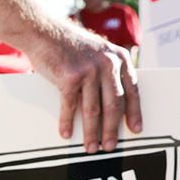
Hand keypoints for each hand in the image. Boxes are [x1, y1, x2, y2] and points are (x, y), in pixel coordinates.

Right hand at [28, 25, 141, 151]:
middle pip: (114, 104)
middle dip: (112, 129)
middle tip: (110, 146)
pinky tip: (67, 133)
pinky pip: (70, 106)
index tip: (135, 129)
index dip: (134, 112)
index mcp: (119, 58)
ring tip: (90, 147)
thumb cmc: (69, 45)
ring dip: (91, 132)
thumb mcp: (98, 53)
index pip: (132, 90)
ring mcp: (89, 70)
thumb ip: (108, 71)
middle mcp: (107, 64)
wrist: (44, 33)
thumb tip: (113, 101)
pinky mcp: (69, 77)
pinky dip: (67, 122)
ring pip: (93, 109)